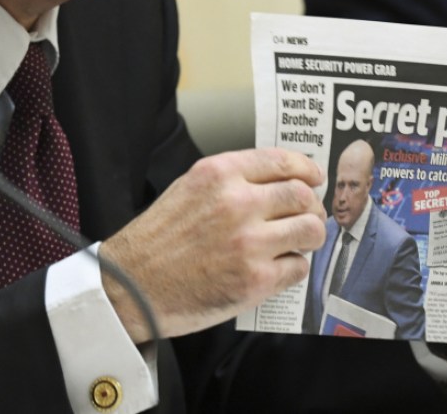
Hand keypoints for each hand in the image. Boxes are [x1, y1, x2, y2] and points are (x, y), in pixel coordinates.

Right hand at [100, 148, 326, 342]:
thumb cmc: (157, 241)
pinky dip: (294, 267)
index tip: (314, 177)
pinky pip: (297, 267)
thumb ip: (231, 180)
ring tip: (299, 243)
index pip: (282, 161)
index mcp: (219, 174)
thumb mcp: (188, 188)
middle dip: (311, 207)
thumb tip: (278, 182)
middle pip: (302, 196)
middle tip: (309, 216)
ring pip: (309, 230)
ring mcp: (249, 242)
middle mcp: (237, 203)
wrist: (132, 286)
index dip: (306, 169)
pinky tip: (279, 267)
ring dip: (309, 237)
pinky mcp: (255, 280)